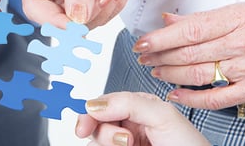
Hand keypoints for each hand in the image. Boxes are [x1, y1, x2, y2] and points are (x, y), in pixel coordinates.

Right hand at [16, 0, 136, 28]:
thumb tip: (77, 17)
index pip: (34, 4)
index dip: (54, 20)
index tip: (79, 24)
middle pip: (56, 18)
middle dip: (88, 12)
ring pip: (77, 23)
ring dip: (104, 9)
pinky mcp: (78, 6)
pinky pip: (92, 20)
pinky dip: (110, 9)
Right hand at [75, 92, 209, 145]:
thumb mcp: (162, 115)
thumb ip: (127, 103)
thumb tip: (93, 104)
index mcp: (136, 107)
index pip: (103, 104)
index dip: (90, 114)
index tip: (83, 128)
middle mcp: (127, 126)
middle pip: (95, 124)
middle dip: (104, 133)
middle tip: (124, 142)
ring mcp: (124, 144)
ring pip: (96, 141)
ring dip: (107, 145)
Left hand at [134, 2, 244, 108]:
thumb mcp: (237, 12)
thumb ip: (200, 18)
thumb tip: (168, 20)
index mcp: (235, 20)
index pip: (189, 30)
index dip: (160, 39)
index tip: (142, 43)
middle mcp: (241, 44)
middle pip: (189, 53)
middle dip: (159, 57)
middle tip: (143, 57)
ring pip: (198, 74)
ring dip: (170, 74)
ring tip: (155, 71)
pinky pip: (217, 98)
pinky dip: (192, 99)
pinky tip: (175, 95)